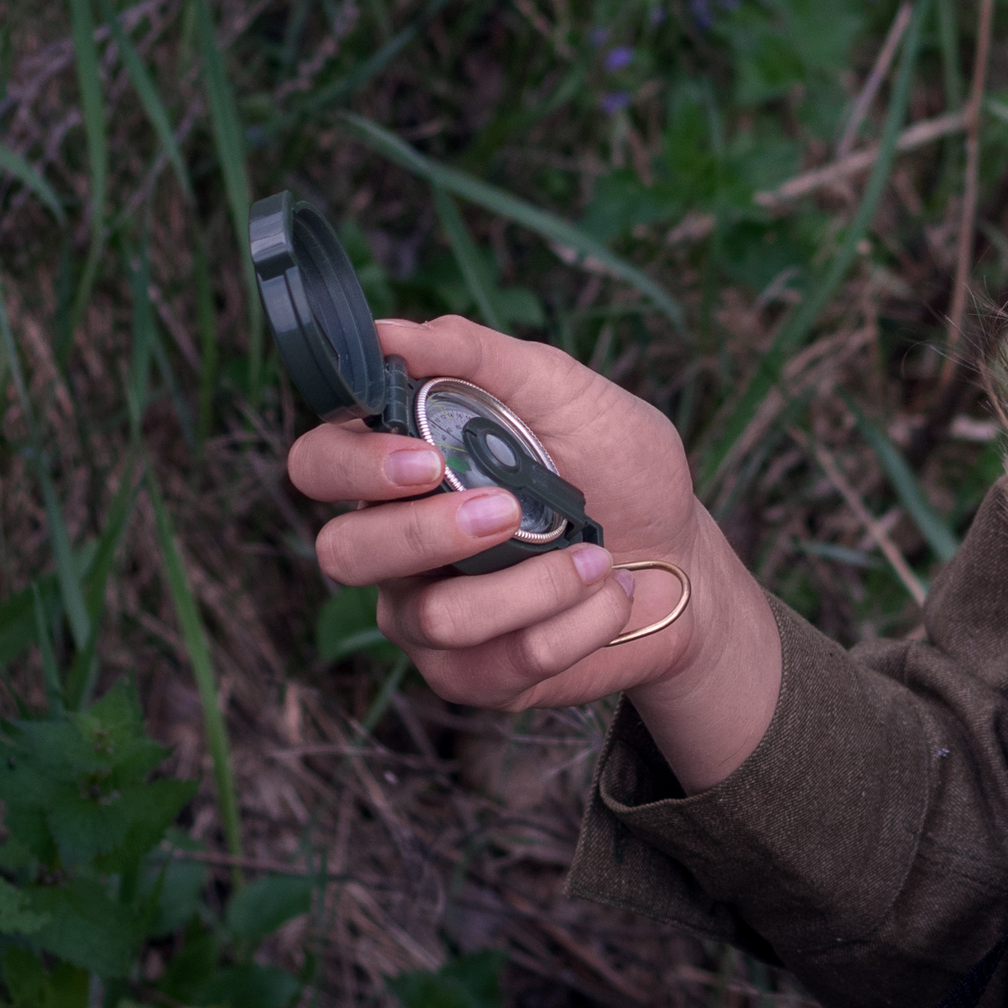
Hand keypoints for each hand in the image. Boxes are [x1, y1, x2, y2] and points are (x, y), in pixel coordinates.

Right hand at [288, 316, 778, 786]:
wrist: (686, 559)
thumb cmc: (620, 468)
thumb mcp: (567, 392)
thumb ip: (481, 358)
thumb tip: (393, 332)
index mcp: (406, 466)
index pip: (320, 463)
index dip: (351, 465)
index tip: (424, 459)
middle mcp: (398, 543)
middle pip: (343, 553)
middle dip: (427, 535)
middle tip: (508, 511)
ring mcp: (428, 614)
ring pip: (431, 617)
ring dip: (533, 583)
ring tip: (596, 555)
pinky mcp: (473, 675)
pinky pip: (496, 664)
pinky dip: (573, 624)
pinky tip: (609, 596)